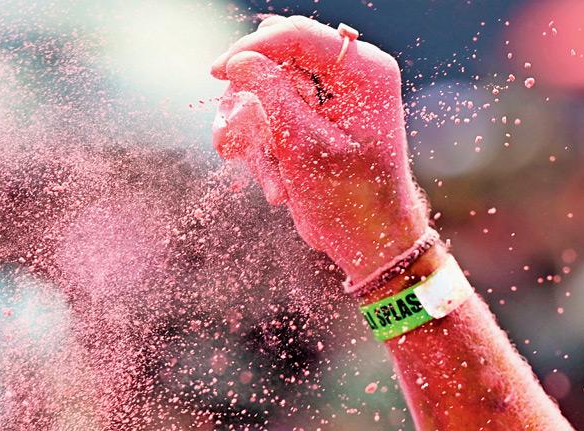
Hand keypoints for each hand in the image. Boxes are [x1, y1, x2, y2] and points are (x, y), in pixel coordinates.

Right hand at [211, 16, 428, 285]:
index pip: (298, 36)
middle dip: (251, 105)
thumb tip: (239, 60)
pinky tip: (277, 188)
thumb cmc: (350, 199)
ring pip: (265, 93)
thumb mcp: (305, 147)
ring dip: (256, 139)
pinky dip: (264, 154)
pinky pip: (268, 120)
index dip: (253, 48)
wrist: (366, 241)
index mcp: (364, 73)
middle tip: (233, 141)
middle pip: (276, 60)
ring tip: (269, 180)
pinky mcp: (310, 120)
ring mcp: (328, 98)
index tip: (217, 70)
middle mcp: (349, 76)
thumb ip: (272, 96)